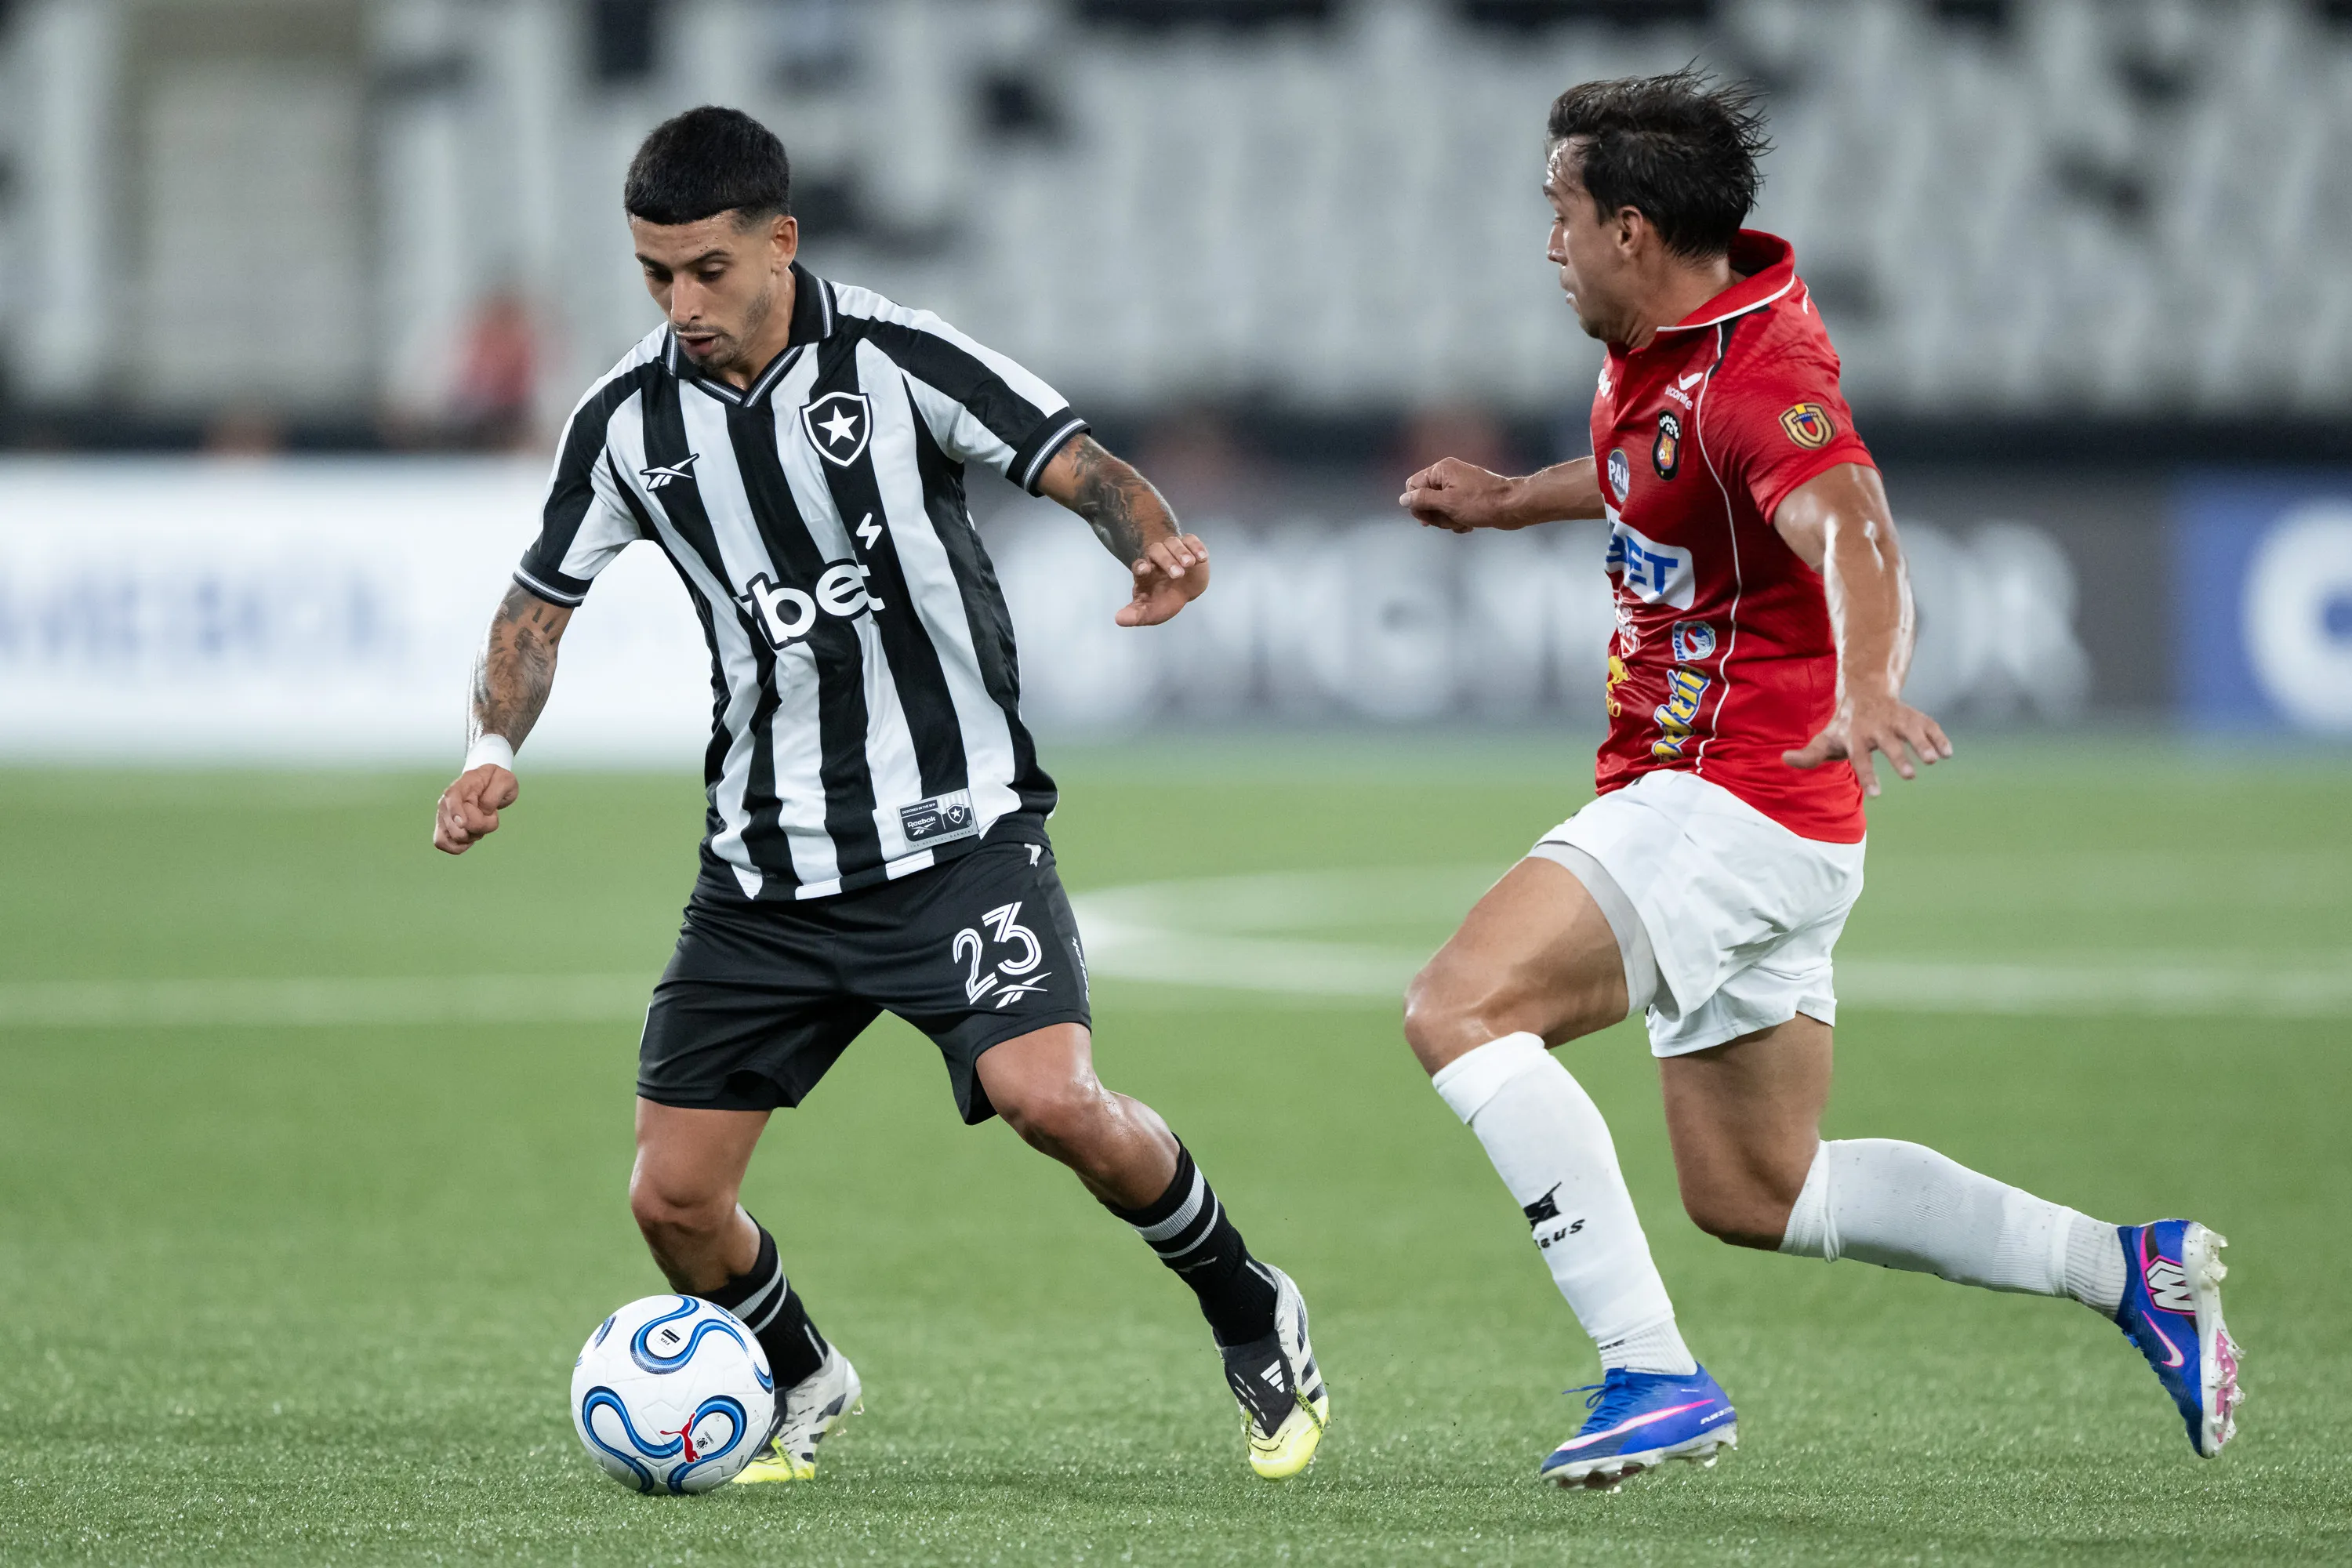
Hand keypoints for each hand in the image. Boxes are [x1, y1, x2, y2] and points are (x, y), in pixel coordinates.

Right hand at [433, 765, 517, 853]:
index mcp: (462, 785)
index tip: (463, 823)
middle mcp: (447, 801)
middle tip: (490, 815)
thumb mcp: (504, 781)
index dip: (455, 812)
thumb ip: (493, 796)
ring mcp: (443, 816)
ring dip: (474, 835)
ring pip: (455, 838)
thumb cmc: (497, 780)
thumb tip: (482, 812)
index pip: (451, 798)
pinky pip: (447, 845)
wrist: (490, 782)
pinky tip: (473, 834)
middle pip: (458, 827)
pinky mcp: (445, 828)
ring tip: (482, 822)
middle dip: (481, 826)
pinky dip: (462, 845)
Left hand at [1116, 533, 1209, 626]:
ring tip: (1190, 564)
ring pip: (1173, 542)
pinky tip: (1202, 558)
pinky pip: (1190, 540)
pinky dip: (1196, 546)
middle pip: (1156, 550)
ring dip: (1181, 552)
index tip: (1144, 569)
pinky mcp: (1189, 547)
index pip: (1138, 565)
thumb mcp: (1150, 612)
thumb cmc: (1163, 601)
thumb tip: (1119, 620)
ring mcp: (1173, 550)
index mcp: (1144, 572)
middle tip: (1178, 575)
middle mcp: (1156, 558)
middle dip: (1166, 560)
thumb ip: (1136, 615)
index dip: (1140, 566)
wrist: (1184, 592)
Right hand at [1400, 458, 1521, 532]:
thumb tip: (1403, 499)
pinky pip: (1453, 511)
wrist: (1513, 506)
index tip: (1426, 518)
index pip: (1413, 486)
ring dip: (1448, 520)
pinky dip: (1458, 520)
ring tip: (1463, 521)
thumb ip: (1422, 500)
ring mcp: (1459, 485)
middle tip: (1449, 519)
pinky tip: (1469, 524)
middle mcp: (1449, 474)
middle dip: (1435, 515)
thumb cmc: (1482, 503)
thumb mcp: (1447, 503)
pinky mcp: (1468, 497)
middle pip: (1425, 499)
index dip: (1417, 505)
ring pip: (1439, 508)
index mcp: (1442, 469)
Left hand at [1784, 694, 1952, 797]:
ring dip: (1923, 743)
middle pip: (1888, 743)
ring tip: (1934, 760)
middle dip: (1899, 758)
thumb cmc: (1843, 726)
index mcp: (1855, 736)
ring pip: (1912, 729)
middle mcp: (1878, 727)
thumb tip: (1784, 759)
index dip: (1868, 775)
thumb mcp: (1825, 739)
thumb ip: (1808, 754)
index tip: (1877, 795)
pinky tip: (1948, 753)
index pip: (1860, 758)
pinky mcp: (1914, 717)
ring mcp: (1897, 720)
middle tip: (1910, 777)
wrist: (1864, 692)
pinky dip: (1939, 736)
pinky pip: (1929, 724)